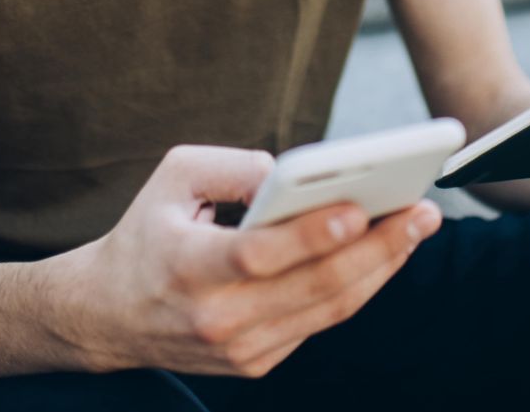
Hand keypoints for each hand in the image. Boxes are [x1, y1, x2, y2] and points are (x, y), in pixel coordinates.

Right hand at [54, 144, 440, 377]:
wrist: (107, 315)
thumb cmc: (147, 232)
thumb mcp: (172, 177)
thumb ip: (234, 166)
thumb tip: (295, 175)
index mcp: (189, 267)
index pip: (260, 255)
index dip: (313, 235)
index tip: (361, 207)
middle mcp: (217, 318)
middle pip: (314, 286)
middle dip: (378, 247)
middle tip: (422, 211)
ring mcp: (240, 349)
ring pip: (328, 308)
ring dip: (381, 268)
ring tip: (416, 227)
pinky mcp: (256, 362)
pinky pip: (319, 321)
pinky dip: (357, 287)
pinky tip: (384, 254)